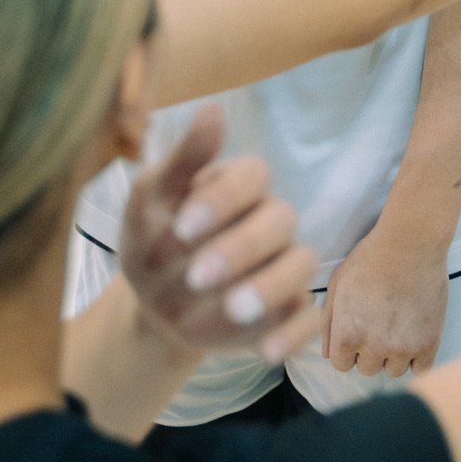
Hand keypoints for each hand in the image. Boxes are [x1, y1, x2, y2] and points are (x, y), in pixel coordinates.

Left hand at [120, 106, 320, 367]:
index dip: (222, 200)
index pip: (252, 175)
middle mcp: (267, 221)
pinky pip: (308, 318)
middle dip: (242, 247)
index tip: (181, 227)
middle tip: (197, 275)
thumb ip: (183, 160)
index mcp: (237, 186)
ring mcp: (280, 266)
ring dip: (271, 287)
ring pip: (302, 264)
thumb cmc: (153, 240)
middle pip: (281, 219)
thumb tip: (213, 109)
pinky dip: (294, 335)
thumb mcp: (151, 202)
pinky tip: (267, 352)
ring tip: (233, 309)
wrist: (153, 306)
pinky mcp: (286, 311)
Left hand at [322, 221, 448, 377]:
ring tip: (400, 325)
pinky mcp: (428, 344)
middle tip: (381, 321)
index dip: (348, 346)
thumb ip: (329, 322)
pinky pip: (420, 370)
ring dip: (394, 354)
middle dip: (370, 349)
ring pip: (393, 370)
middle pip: (367, 368)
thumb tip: (328, 354)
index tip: (359, 327)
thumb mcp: (337, 284)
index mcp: (347, 336)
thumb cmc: (369, 258)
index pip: (341, 364)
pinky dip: (417, 357)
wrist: (409, 243)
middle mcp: (373, 349)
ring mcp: (403, 349)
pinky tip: (416, 334)